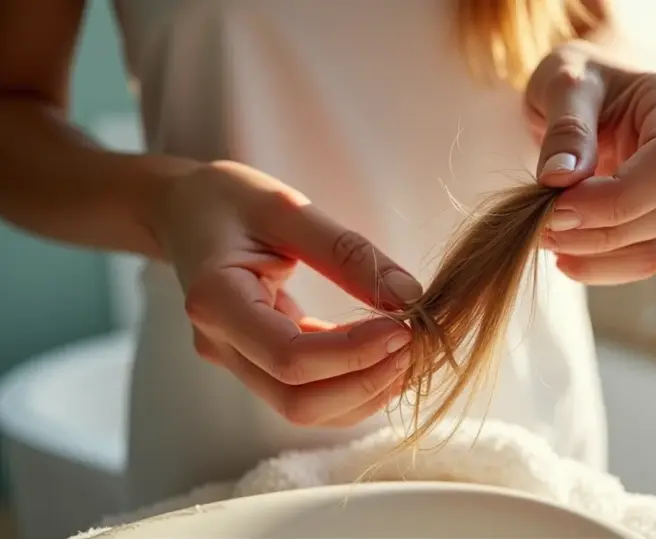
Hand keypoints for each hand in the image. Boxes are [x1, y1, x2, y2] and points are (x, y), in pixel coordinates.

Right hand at [153, 161, 423, 426]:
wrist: (183, 210)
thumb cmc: (229, 199)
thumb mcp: (286, 208)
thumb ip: (346, 252)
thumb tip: (409, 296)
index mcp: (216, 301)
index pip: (288, 357)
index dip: (354, 353)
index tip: (404, 327)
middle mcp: (219, 343)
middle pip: (297, 401)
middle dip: (364, 383)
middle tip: (414, 345)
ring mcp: (235, 360)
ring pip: (304, 410)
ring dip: (364, 393)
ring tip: (408, 353)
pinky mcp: (256, 363)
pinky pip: (306, 393)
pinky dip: (352, 386)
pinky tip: (385, 357)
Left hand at [526, 40, 655, 284]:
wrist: (583, 90)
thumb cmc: (577, 76)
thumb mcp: (562, 82)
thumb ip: (565, 129)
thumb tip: (561, 182)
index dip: (618, 196)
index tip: (558, 206)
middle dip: (605, 230)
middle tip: (542, 228)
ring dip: (602, 255)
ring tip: (548, 241)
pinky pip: (645, 256)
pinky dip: (604, 267)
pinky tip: (566, 257)